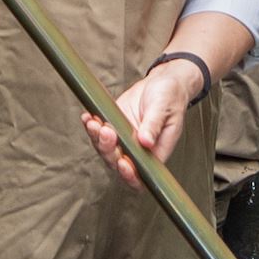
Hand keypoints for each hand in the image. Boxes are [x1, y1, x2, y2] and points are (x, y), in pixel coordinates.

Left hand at [84, 54, 207, 187]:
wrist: (160, 83)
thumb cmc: (170, 97)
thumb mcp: (165, 108)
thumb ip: (154, 125)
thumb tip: (146, 142)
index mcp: (155, 152)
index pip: (141, 174)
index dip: (129, 175)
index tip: (123, 162)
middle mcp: (137, 151)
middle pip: (117, 163)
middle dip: (109, 151)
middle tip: (107, 132)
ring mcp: (123, 140)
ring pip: (105, 149)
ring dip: (97, 139)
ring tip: (94, 123)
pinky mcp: (113, 127)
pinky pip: (98, 132)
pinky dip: (91, 127)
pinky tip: (88, 117)